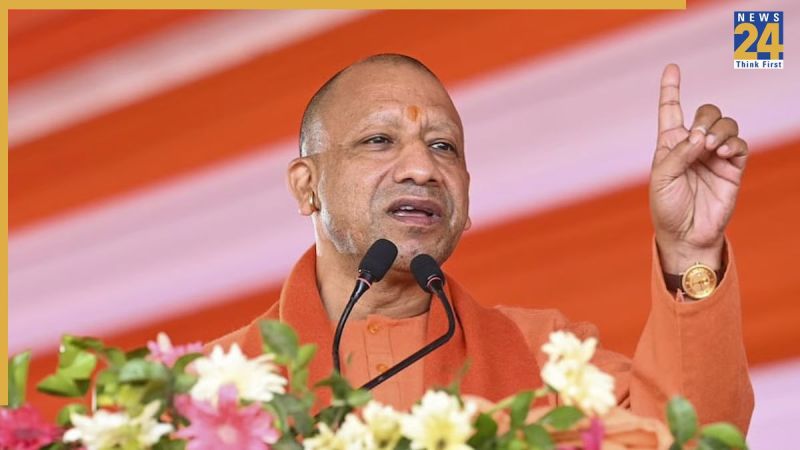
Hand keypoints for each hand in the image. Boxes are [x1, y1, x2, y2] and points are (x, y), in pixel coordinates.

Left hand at [650, 64, 748, 272]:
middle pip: (706, 112)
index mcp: (670, 144)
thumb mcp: (662, 178)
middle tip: (699, 139)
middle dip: (705, 118)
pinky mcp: (732, 167)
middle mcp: (693, 145)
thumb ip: (678, 153)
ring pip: (726, 124)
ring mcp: (714, 155)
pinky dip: (733, 143)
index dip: (671, 88)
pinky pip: (739, 145)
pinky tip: (722, 153)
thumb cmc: (666, 207)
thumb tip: (700, 136)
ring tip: (711, 148)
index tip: (672, 67)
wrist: (685, 234)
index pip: (671, 110)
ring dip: (719, 130)